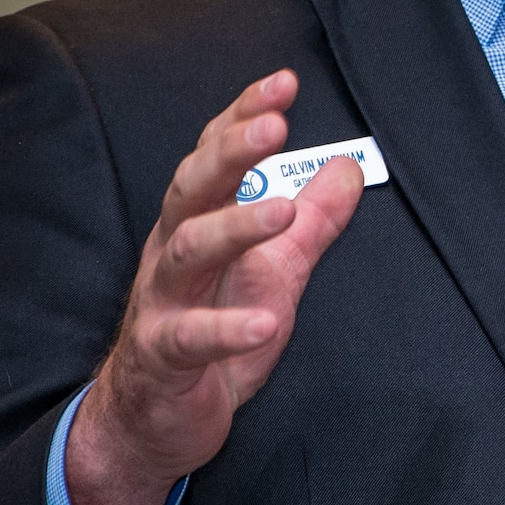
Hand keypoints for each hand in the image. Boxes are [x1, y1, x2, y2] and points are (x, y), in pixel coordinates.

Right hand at [66, 70, 363, 504]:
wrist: (155, 420)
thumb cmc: (213, 337)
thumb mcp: (275, 273)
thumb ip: (312, 222)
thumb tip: (350, 168)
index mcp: (196, 224)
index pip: (215, 158)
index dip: (243, 118)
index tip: (282, 84)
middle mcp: (172, 253)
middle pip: (193, 189)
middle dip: (230, 153)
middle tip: (273, 126)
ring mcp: (161, 303)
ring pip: (187, 251)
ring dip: (234, 227)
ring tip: (283, 210)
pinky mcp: (163, 357)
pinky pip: (191, 338)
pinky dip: (227, 328)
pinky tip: (265, 322)